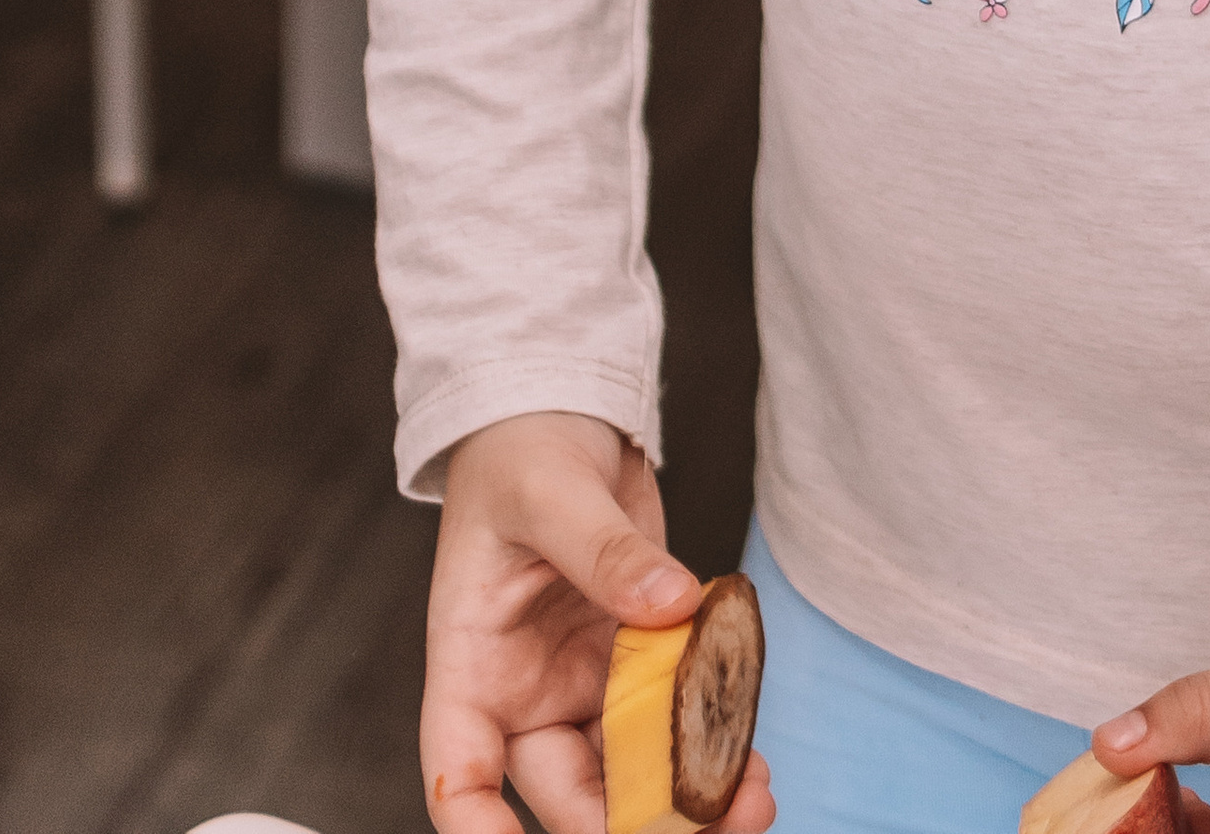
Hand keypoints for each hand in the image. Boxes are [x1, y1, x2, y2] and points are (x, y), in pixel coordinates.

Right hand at [420, 409, 774, 833]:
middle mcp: (524, 693)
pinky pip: (669, 720)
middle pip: (567, 793)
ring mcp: (582, 684)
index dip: (483, 830)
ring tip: (746, 802)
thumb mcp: (550, 492)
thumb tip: (672, 604)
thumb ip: (605, 552)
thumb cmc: (520, 452)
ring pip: (627, 773)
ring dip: (683, 795)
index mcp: (472, 665)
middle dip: (631, 822)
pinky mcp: (633, 663)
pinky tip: (749, 757)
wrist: (560, 417)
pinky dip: (707, 744)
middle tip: (701, 823)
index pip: (459, 776)